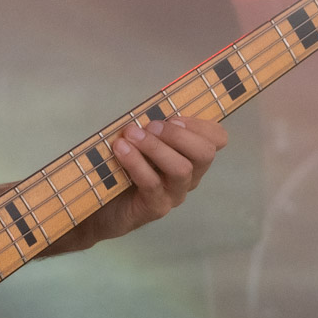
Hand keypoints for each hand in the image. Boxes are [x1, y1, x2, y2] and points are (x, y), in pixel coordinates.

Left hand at [57, 116, 227, 251]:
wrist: (100, 208)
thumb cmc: (123, 168)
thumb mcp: (139, 142)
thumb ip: (150, 127)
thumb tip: (148, 109)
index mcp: (191, 155)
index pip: (217, 139)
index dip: (200, 124)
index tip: (173, 117)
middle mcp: (190, 176)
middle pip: (205, 153)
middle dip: (178, 134)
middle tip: (150, 126)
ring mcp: (175, 193)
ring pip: (181, 169)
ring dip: (155, 147)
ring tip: (131, 135)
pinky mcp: (156, 207)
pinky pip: (153, 184)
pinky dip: (136, 162)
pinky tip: (121, 150)